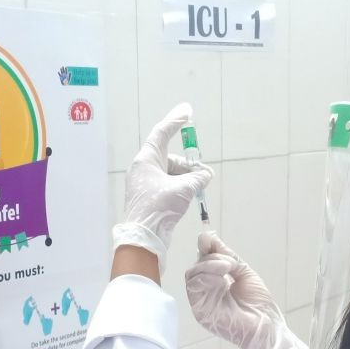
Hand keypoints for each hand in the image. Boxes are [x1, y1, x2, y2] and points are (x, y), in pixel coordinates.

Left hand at [113, 103, 212, 272]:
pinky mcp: (149, 197)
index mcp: (147, 160)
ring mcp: (145, 183)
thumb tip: (206, 174)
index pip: (162, 133)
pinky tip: (189, 196)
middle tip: (202, 174)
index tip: (187, 111)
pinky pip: (168, 185)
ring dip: (186, 178)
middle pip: (170, 157)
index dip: (176, 121)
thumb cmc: (159, 207)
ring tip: (197, 189)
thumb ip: (198, 177)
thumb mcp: (184, 189)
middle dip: (188, 164)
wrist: (144, 236)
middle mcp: (144, 168)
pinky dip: (180, 187)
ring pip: (171, 173)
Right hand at [186, 232, 307, 348]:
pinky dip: (206, 278)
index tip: (208, 239)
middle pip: (196, 268)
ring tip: (228, 268)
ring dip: (209, 266)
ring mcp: (201, 303)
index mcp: (215, 284)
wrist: (267, 326)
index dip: (205, 250)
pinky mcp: (200, 311)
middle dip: (211, 258)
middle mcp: (205, 293)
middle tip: (229, 262)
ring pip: (192, 276)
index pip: (203, 262)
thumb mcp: (243, 272)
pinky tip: (222, 280)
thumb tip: (207, 237)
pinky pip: (194, 289)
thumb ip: (226, 256)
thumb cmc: (259, 304)